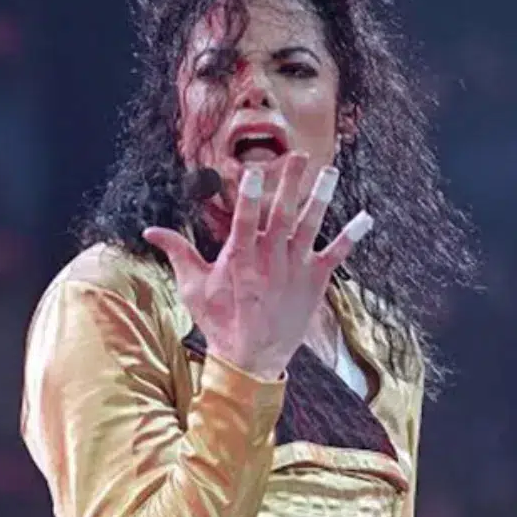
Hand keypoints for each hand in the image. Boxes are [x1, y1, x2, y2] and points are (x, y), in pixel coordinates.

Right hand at [143, 153, 358, 380]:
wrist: (250, 359)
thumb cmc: (219, 321)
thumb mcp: (193, 287)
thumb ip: (177, 253)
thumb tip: (150, 231)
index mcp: (240, 258)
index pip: (245, 220)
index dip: (250, 196)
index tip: (254, 171)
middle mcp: (270, 260)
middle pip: (282, 214)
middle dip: (290, 183)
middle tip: (299, 156)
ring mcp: (295, 269)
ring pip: (310, 227)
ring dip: (321, 198)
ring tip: (330, 172)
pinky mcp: (315, 281)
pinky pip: (336, 254)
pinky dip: (351, 236)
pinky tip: (366, 218)